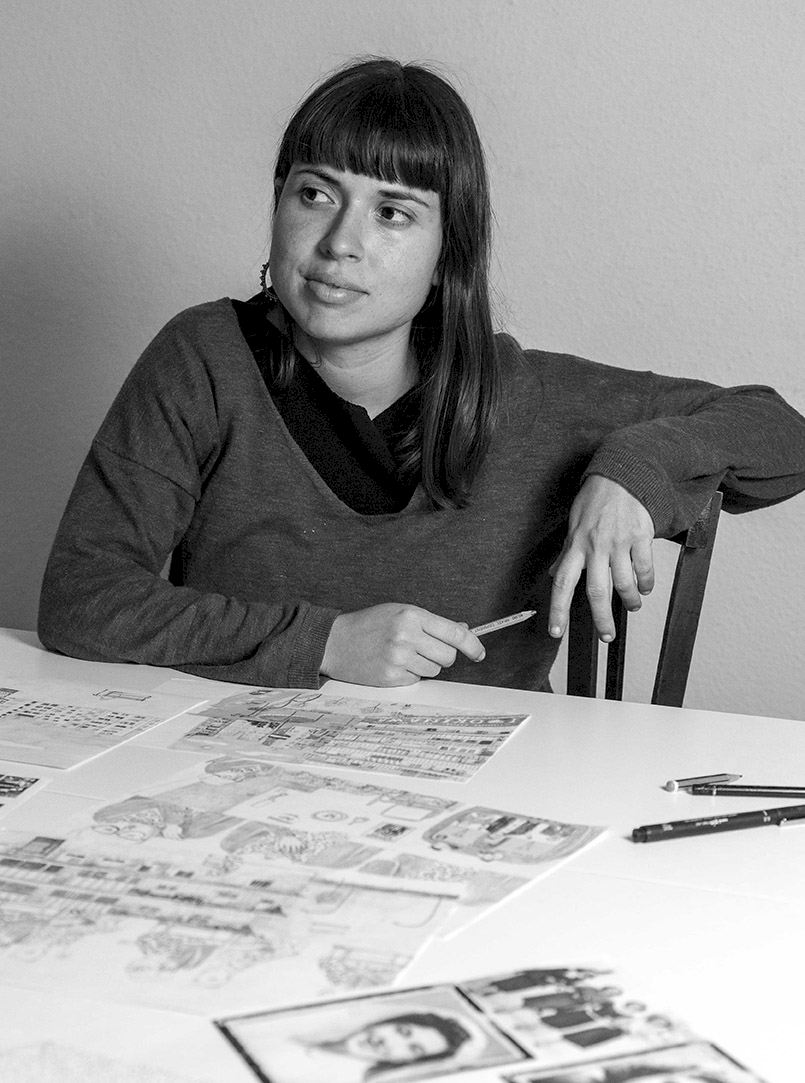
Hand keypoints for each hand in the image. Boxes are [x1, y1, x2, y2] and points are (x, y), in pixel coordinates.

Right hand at [320, 603, 485, 685]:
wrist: (334, 642)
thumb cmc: (368, 624)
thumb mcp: (399, 612)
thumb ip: (430, 623)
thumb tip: (462, 631)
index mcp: (411, 615)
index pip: (455, 633)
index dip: (472, 645)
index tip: (479, 653)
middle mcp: (407, 636)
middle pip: (448, 657)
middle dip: (442, 656)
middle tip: (425, 650)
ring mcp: (398, 658)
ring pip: (433, 670)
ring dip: (424, 665)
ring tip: (402, 654)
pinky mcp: (391, 677)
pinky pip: (416, 680)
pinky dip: (409, 675)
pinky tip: (392, 664)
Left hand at [549, 475, 654, 641]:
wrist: (623, 475)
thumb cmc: (595, 500)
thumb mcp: (573, 524)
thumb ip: (566, 552)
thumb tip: (553, 573)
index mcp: (576, 545)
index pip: (562, 583)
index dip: (557, 609)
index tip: (555, 632)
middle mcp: (595, 547)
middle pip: (596, 591)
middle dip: (601, 619)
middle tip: (607, 636)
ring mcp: (619, 542)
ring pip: (623, 583)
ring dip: (629, 601)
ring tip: (632, 606)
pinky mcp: (640, 537)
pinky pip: (644, 567)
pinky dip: (646, 582)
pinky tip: (646, 587)